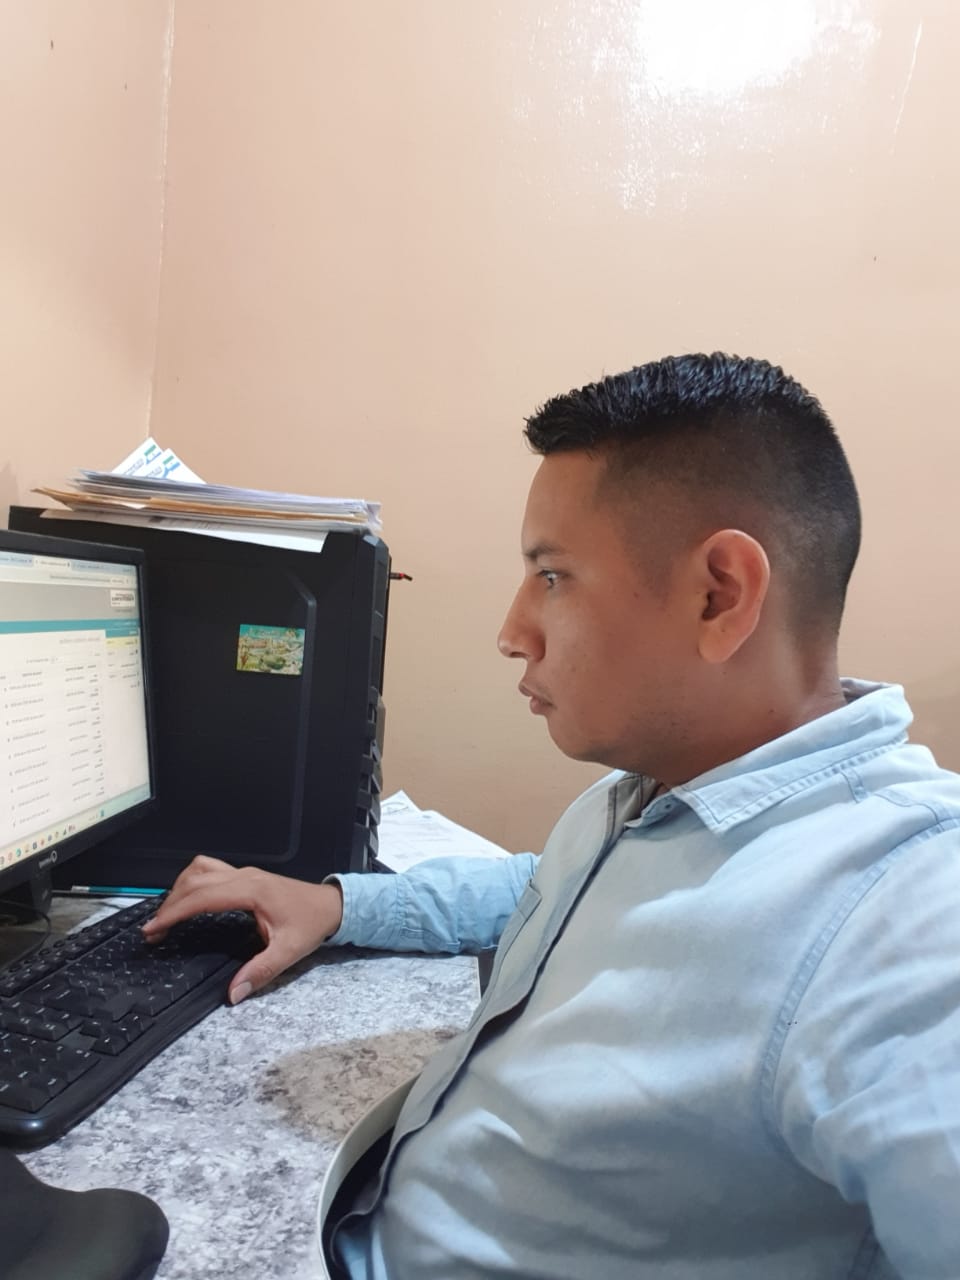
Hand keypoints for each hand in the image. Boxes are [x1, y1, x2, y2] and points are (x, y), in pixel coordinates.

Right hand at [141, 855, 343, 1003]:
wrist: (331, 905)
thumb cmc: (311, 924)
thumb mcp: (289, 951)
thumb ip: (260, 971)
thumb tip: (233, 994)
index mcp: (251, 891)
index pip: (202, 897)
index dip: (174, 912)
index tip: (153, 929)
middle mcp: (244, 876)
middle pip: (195, 880)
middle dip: (170, 904)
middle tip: (153, 931)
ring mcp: (244, 873)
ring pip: (200, 869)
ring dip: (179, 889)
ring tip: (166, 916)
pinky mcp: (245, 877)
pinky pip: (210, 871)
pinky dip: (192, 884)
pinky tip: (187, 902)